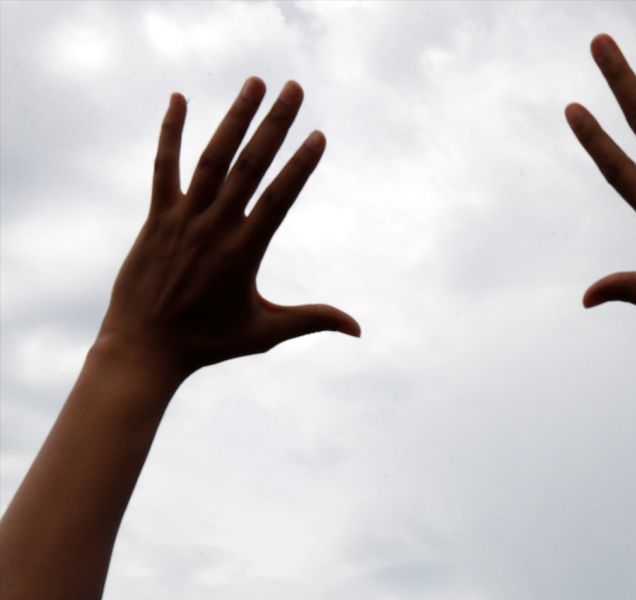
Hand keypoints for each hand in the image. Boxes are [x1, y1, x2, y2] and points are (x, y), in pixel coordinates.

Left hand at [94, 79, 357, 387]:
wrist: (144, 346)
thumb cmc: (208, 343)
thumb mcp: (266, 333)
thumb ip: (312, 320)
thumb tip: (358, 328)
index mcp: (245, 251)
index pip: (278, 198)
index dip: (300, 165)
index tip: (318, 135)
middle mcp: (214, 227)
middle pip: (249, 165)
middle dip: (274, 124)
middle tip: (294, 88)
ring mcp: (183, 218)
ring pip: (212, 157)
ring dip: (235, 117)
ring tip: (255, 83)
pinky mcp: (156, 217)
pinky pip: (164, 166)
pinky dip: (171, 132)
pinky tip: (180, 99)